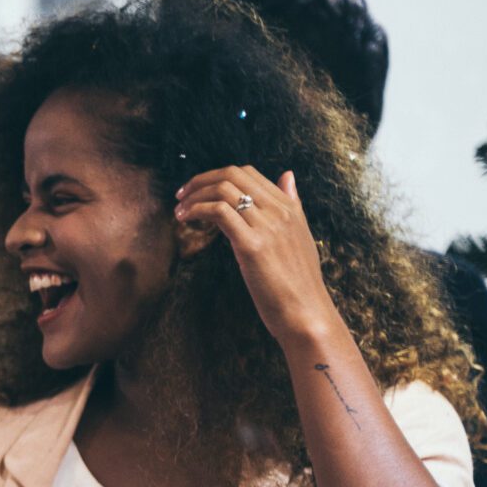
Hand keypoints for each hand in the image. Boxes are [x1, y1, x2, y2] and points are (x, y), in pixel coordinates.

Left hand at [174, 167, 339, 350]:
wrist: (306, 313)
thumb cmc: (299, 282)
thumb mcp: (299, 235)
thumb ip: (292, 204)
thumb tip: (288, 175)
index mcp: (290, 207)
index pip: (248, 173)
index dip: (217, 177)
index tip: (198, 191)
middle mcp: (280, 211)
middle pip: (233, 174)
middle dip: (201, 180)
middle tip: (181, 195)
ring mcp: (267, 227)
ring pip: (224, 191)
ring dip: (194, 196)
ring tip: (179, 211)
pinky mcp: (252, 246)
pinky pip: (220, 212)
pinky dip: (197, 210)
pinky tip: (185, 220)